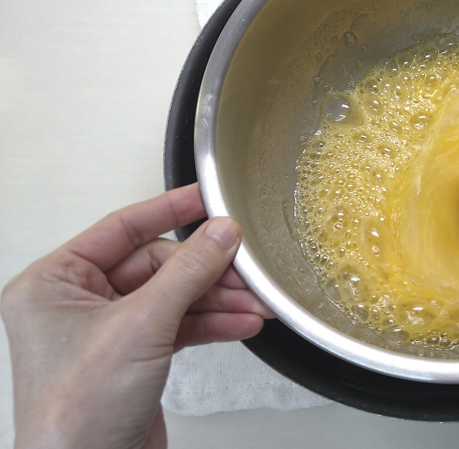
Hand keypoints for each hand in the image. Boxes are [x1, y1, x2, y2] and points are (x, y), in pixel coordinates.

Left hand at [1, 183, 273, 448]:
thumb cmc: (76, 415)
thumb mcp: (141, 326)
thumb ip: (188, 272)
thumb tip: (220, 233)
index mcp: (53, 283)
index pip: (121, 229)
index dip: (168, 210)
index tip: (205, 196)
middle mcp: (76, 304)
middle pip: (157, 265)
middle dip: (206, 271)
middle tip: (243, 266)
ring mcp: (106, 332)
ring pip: (173, 296)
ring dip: (217, 299)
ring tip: (253, 301)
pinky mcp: (132, 357)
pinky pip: (178, 325)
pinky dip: (211, 324)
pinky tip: (240, 323)